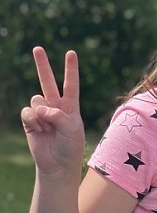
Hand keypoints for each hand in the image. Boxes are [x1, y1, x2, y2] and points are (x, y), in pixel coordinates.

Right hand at [20, 47, 85, 176]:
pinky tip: (38, 130)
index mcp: (70, 106)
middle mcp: (55, 106)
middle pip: (47, 82)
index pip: (71, 84)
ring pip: (36, 100)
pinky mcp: (29, 121)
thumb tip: (39, 107)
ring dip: (42, 114)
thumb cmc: (71, 146)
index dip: (70, 69)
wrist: (58, 164)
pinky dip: (32, 120)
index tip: (71, 53)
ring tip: (48, 127)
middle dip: (42, 65)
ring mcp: (41, 113)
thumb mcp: (72, 129)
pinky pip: (27, 112)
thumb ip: (58, 115)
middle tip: (37, 48)